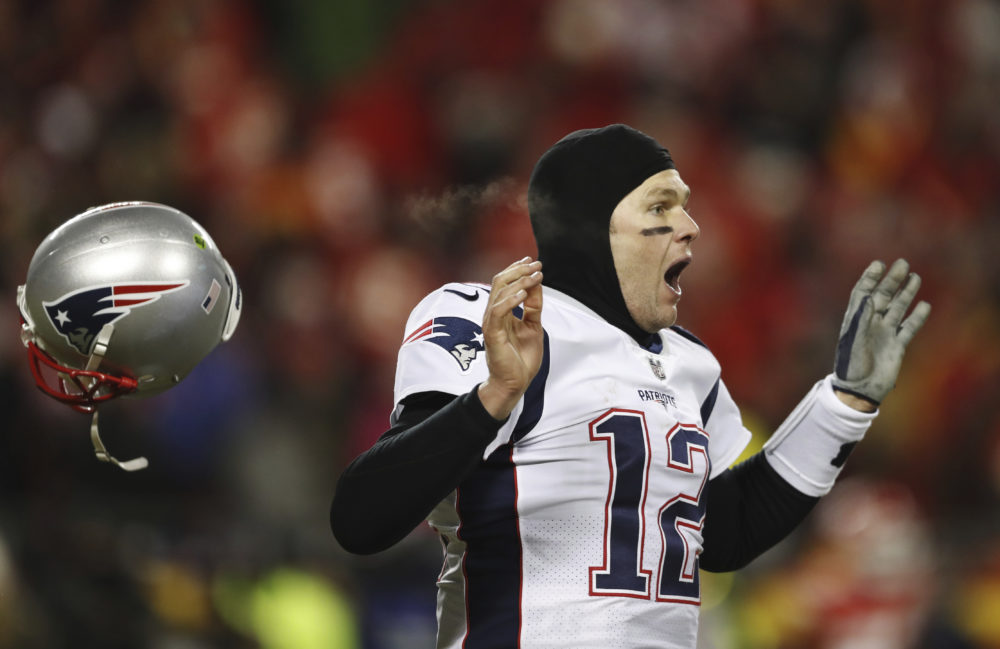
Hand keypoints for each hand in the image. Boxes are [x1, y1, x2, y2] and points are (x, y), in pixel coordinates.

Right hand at [478, 257, 543, 419]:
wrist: (514, 384)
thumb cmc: (521, 358)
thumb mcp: (533, 326)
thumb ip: (533, 306)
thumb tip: (537, 284)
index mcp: (501, 311)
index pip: (505, 283)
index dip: (518, 269)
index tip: (534, 261)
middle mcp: (493, 314)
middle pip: (500, 282)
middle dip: (519, 270)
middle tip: (537, 264)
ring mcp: (491, 323)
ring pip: (499, 292)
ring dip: (519, 281)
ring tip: (535, 276)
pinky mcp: (492, 334)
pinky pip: (498, 312)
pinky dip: (511, 300)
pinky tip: (524, 293)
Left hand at [832, 259, 930, 406]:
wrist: (859, 390)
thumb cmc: (850, 366)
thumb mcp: (852, 341)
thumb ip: (860, 319)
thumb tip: (869, 297)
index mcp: (855, 320)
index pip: (863, 293)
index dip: (870, 278)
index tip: (879, 264)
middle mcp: (871, 323)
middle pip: (883, 296)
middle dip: (892, 280)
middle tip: (903, 264)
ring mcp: (885, 333)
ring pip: (897, 308)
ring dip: (905, 293)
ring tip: (915, 277)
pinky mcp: (897, 346)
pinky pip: (909, 328)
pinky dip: (917, 317)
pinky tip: (924, 305)